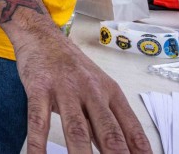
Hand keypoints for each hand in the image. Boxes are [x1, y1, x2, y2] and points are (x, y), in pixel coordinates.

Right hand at [15, 28, 150, 152]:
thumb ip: (105, 120)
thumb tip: (121, 152)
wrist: (41, 35)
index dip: (140, 151)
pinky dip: (38, 144)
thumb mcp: (94, 88)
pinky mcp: (39, 88)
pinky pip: (38, 120)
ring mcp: (64, 89)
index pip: (131, 128)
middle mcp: (91, 90)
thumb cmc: (70, 65)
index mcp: (110, 92)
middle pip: (108, 130)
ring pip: (76, 128)